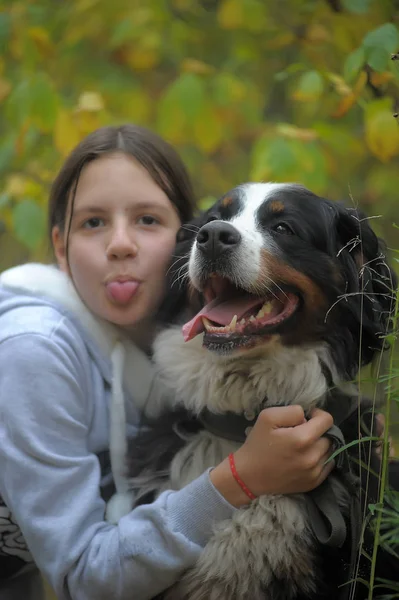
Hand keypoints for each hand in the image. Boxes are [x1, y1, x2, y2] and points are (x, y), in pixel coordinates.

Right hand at [210, 406, 333, 507]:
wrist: (249, 476)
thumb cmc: (257, 445)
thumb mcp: (267, 417)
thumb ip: (292, 411)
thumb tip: (307, 417)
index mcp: (302, 439)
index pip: (327, 420)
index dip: (317, 414)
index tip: (305, 418)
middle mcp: (313, 457)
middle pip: (329, 435)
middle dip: (317, 431)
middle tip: (300, 432)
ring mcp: (314, 472)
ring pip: (330, 450)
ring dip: (319, 445)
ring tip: (302, 446)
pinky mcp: (313, 483)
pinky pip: (327, 465)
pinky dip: (320, 458)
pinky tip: (305, 457)